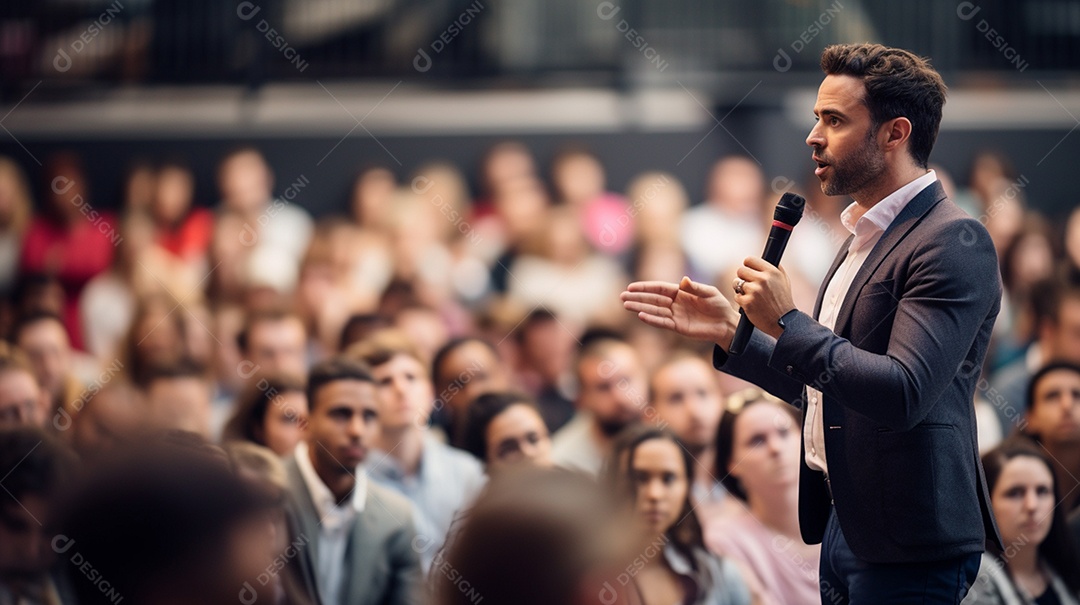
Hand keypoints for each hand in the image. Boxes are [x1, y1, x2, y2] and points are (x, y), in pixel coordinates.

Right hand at [621, 276, 738, 347]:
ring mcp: (675, 315)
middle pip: (652, 299)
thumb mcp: (709, 293)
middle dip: (637, 298)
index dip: (645, 287)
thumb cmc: (718, 305)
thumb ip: (695, 288)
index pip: (659, 289)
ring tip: (626, 305)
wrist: (726, 324)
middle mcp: (674, 303)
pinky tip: (640, 316)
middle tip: (622, 297)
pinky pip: (662, 322)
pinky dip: (652, 319)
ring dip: (640, 308)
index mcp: (680, 292)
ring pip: (654, 311)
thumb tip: (682, 280)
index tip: (631, 287)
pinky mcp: (678, 327)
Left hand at [734, 257, 795, 339]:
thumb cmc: (783, 301)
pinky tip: (751, 304)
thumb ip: (774, 268)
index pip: (749, 260)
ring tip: (750, 295)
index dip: (748, 266)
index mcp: (771, 272)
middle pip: (740, 270)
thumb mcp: (784, 280)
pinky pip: (737, 296)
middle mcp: (762, 279)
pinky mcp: (747, 302)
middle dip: (743, 277)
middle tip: (749, 285)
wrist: (784, 322)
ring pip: (736, 283)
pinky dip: (741, 300)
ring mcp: (754, 291)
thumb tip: (764, 259)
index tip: (749, 271)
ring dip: (740, 289)